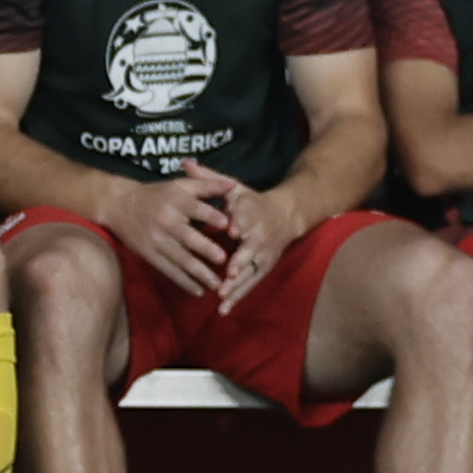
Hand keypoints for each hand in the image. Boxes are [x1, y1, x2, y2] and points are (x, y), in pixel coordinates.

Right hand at [108, 167, 237, 297]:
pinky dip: (184, 282)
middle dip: (205, 248)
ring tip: (217, 284)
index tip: (227, 224)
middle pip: (187, 237)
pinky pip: (169, 270)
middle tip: (224, 260)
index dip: (210, 216)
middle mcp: (166, 221)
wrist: (120, 206)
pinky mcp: (150, 255)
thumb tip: (233, 183)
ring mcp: (157, 240)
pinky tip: (199, 291)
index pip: (195, 208)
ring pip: (180, 258)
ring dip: (199, 273)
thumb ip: (208, 184)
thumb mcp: (181, 185)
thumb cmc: (158, 194)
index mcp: (176, 201)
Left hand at [203, 165, 304, 315]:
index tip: (232, 230)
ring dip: (237, 286)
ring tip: (222, 297)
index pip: (246, 217)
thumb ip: (209, 179)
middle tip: (227, 273)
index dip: (240, 223)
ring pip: (250, 272)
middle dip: (240, 262)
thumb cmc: (252, 202)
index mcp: (251, 213)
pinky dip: (239, 296)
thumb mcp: (234, 188)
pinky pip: (251, 284)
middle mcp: (259, 235)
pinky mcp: (264, 268)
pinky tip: (223, 309)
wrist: (286, 215)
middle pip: (250, 250)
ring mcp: (263, 254)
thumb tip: (186, 162)